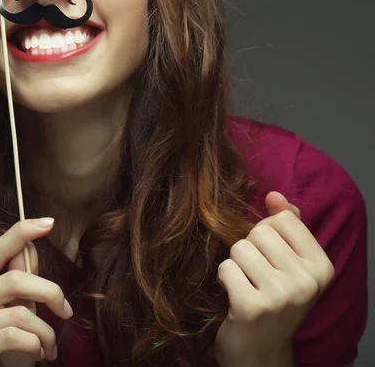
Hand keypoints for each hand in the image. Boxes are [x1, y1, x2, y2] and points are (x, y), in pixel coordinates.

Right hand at [0, 218, 72, 366]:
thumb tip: (30, 246)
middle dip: (50, 293)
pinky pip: (14, 337)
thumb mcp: (13, 309)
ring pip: (19, 312)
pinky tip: (37, 356)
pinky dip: (35, 345)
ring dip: (45, 332)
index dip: (22, 232)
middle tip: (66, 312)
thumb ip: (19, 280)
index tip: (49, 223)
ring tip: (48, 347)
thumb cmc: (2, 349)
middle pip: (15, 279)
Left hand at [214, 191, 334, 365]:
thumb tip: (274, 195)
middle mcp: (307, 282)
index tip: (271, 259)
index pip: (283, 219)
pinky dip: (224, 279)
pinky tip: (235, 297)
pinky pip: (225, 267)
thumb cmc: (272, 300)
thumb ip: (286, 227)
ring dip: (235, 264)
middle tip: (255, 275)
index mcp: (321, 267)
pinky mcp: (252, 307)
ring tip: (246, 285)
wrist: (260, 353)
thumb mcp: (289, 264)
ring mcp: (281, 296)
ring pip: (239, 247)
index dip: (267, 233)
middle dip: (249, 249)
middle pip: (259, 231)